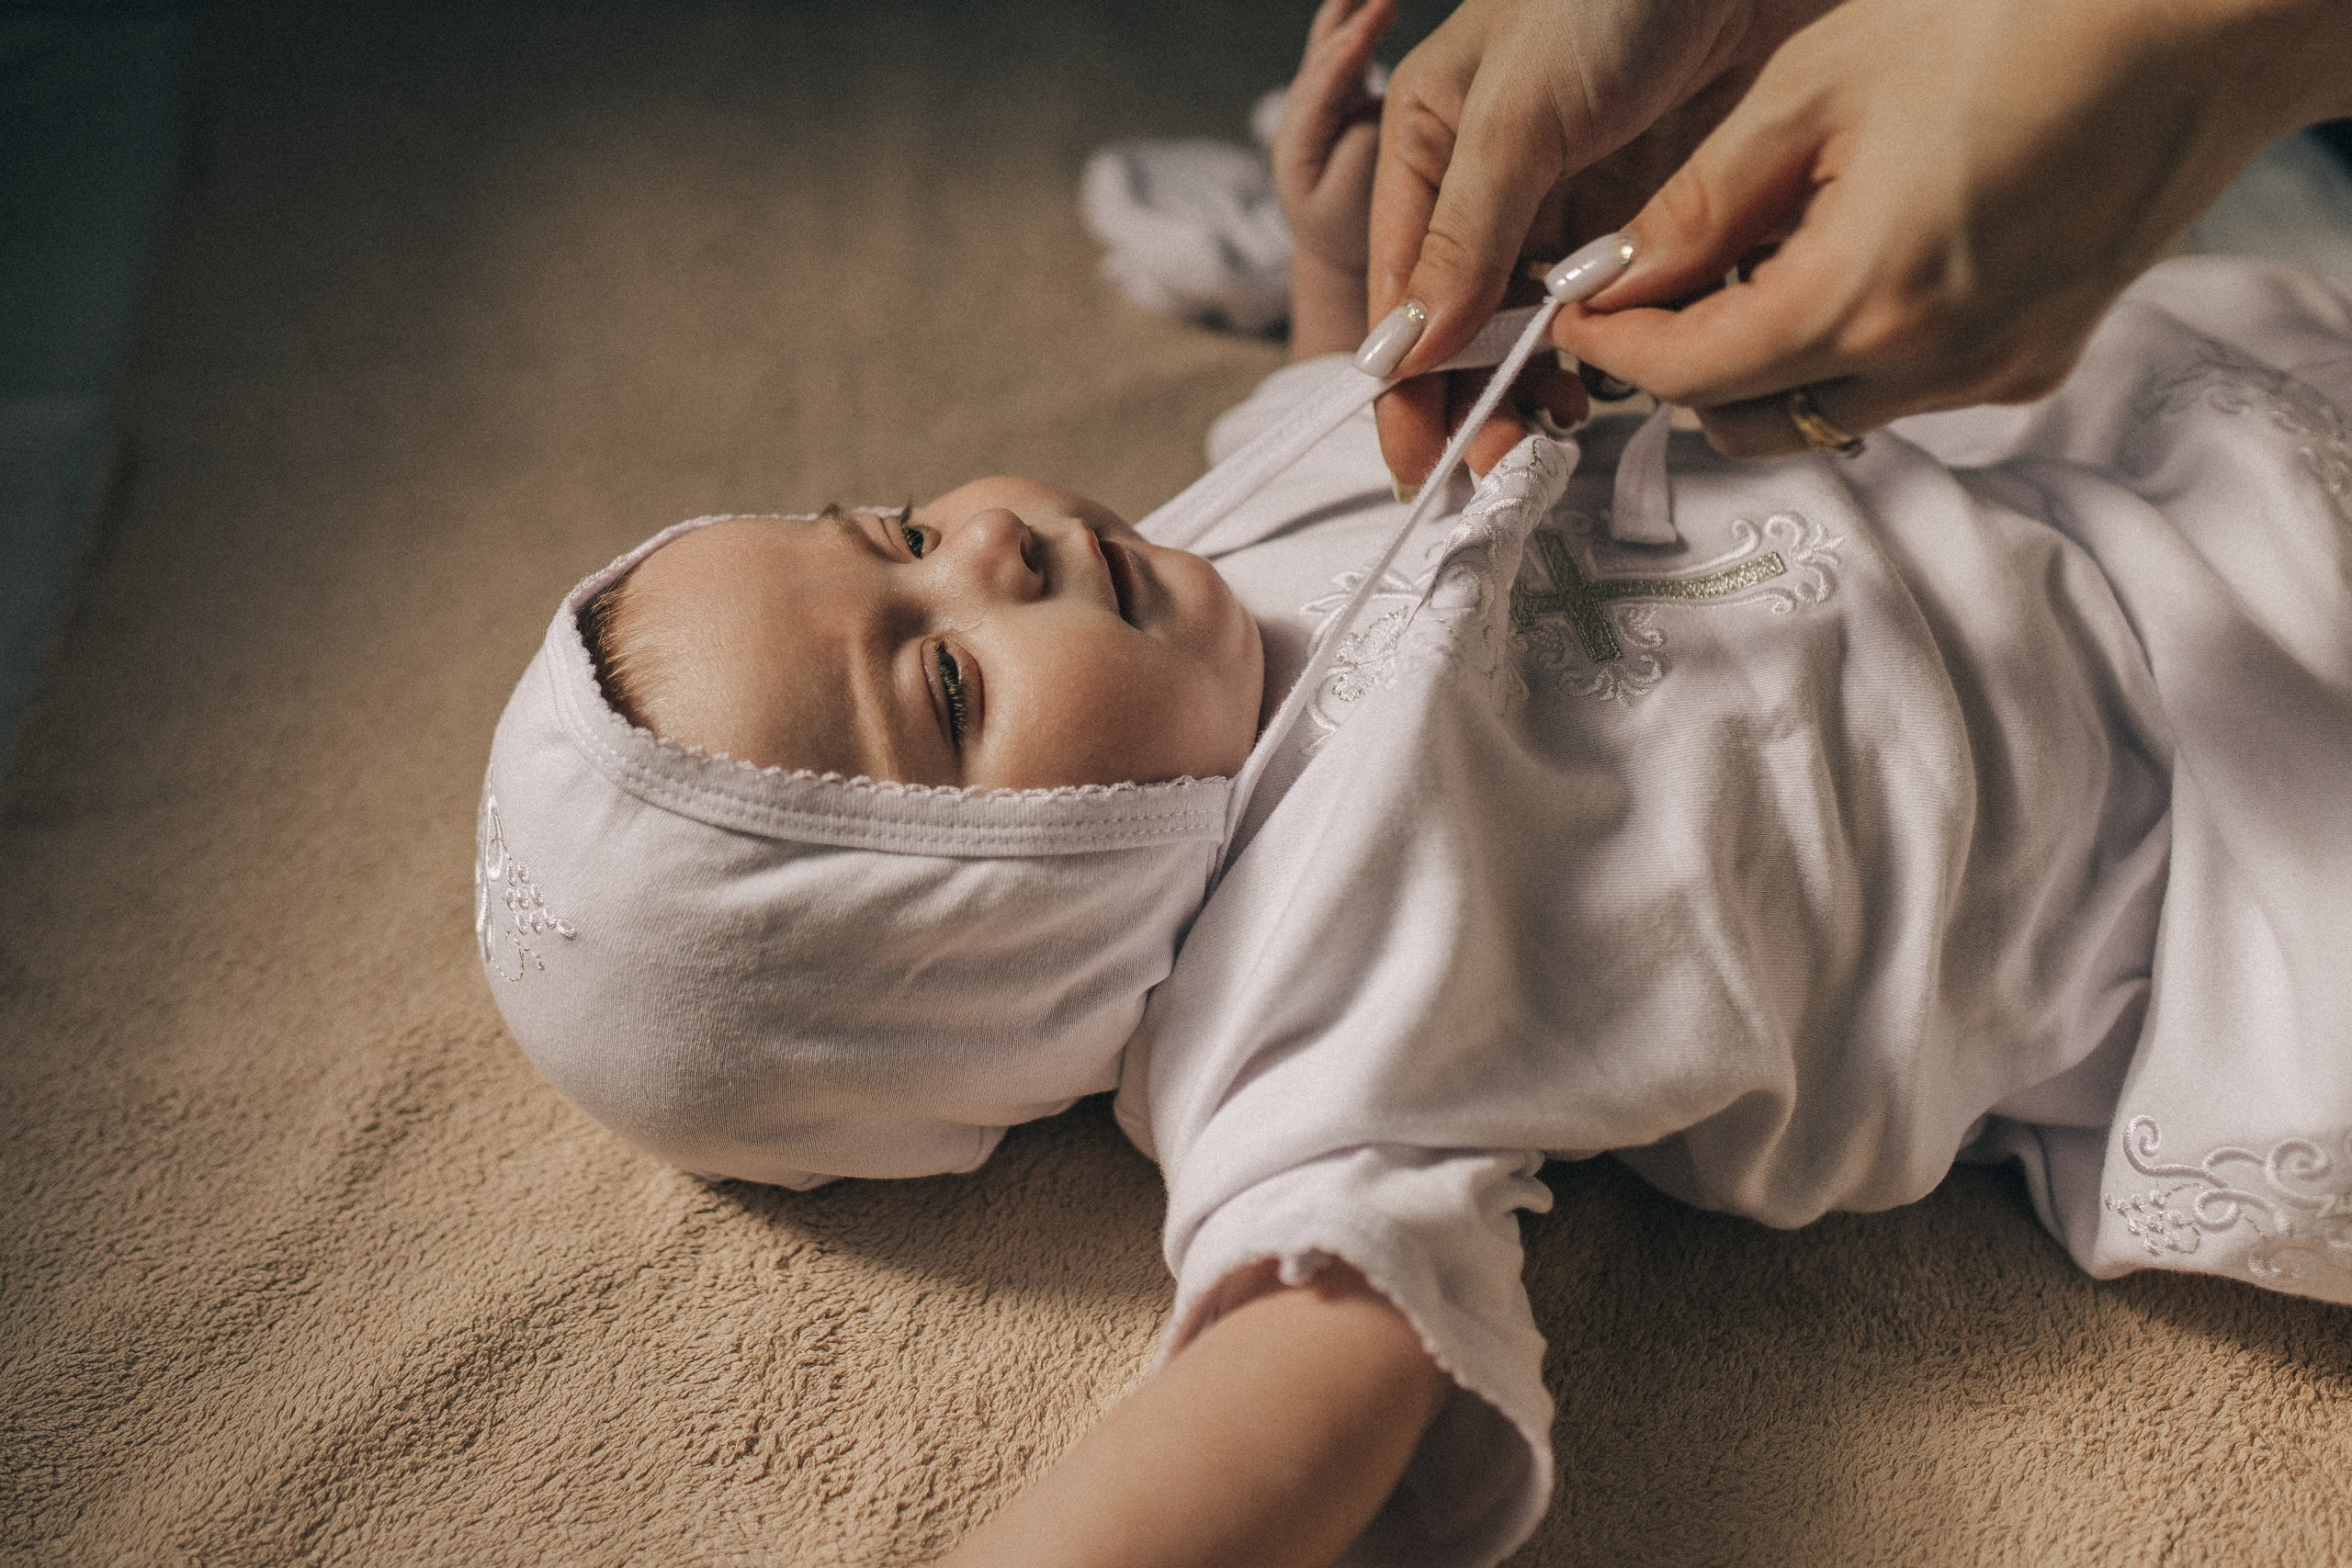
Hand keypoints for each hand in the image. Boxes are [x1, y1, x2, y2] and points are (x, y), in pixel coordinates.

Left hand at [1272, 0, 1393, 276]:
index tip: (1369, 27)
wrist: (1335, 249)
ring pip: (1332, 51)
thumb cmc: (1345, 232)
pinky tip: (1384, 7)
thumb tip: (1374, 105)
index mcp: (1296, 146)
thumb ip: (1359, 152)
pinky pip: (1350, 57)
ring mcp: (1317, 108)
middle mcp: (1300, 119)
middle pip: (1323, 60)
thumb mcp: (1348, 202)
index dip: (1345, 56)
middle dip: (1350, 25)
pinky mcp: (1338, 102)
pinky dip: (1363, 27)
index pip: (1321, 91)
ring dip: (1353, 16)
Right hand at [1367, 0, 1835, 485]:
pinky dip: (1614, 354)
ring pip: (1537, 332)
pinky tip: (1622, 381)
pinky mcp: (1647, 217)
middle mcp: (1490, 189)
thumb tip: (1404, 354)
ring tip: (1562, 429)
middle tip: (1499, 469)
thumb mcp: (1516, 114)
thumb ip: (1462, 236)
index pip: (1401, 295)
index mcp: (1426, 150)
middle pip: (1464, 328)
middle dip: (1474, 403)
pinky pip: (1615, 311)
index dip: (1404, 388)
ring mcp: (1570, 207)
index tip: (1418, 464)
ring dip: (1541, 389)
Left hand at [1555, 0, 2351, 456]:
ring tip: (1755, 263)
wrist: (2199, 23)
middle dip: (1680, 367)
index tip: (1576, 311)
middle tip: (1652, 292)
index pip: (1688, 374)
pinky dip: (1848, 354)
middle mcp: (1932, 364)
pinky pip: (1903, 391)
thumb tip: (1614, 274)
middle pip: (1745, 416)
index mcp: (1863, 298)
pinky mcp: (2036, 362)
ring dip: (1764, 365)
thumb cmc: (2017, 23)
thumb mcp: (1818, 88)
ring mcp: (1992, 373)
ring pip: (1823, 414)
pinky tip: (1848, 266)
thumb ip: (1701, 202)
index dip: (1615, 345)